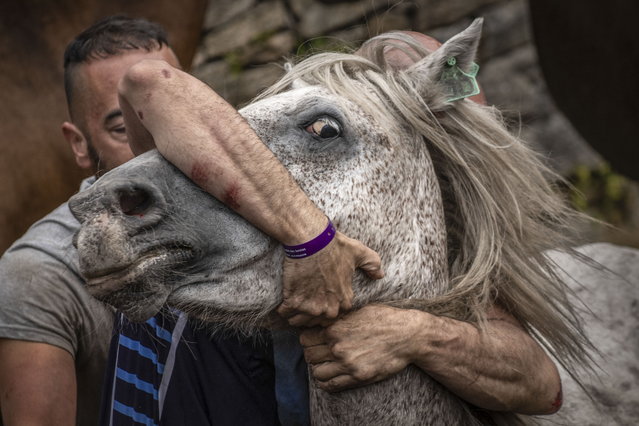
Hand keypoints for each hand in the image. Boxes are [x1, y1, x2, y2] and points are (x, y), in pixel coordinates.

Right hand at [277, 232, 382, 326]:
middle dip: (311, 314)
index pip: (335, 316)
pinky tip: (283, 301)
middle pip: (317, 321)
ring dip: (296, 315)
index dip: (327, 307)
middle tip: (305, 302)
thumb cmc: (335, 245)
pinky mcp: (293, 301)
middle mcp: (328, 308)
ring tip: (294, 304)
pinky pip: (284, 313)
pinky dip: (282, 308)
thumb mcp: (359, 253)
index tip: (320, 299)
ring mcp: (310, 306)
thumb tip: (380, 275)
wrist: (311, 239)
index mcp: (344, 300)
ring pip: (300, 320)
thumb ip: (372, 265)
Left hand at [299, 305, 419, 391]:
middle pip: (309, 355)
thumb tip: (324, 322)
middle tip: (321, 353)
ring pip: (317, 372)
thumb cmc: (385, 319)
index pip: (305, 338)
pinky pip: (330, 385)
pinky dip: (326, 383)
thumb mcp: (358, 311)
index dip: (308, 339)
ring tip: (327, 365)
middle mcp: (338, 346)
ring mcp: (347, 363)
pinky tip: (331, 377)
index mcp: (336, 328)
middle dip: (313, 354)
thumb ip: (339, 320)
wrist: (408, 335)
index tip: (315, 340)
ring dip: (319, 369)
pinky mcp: (358, 377)